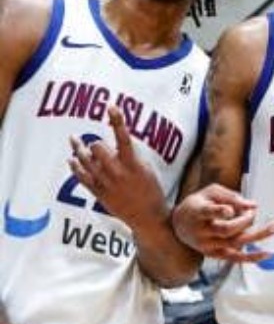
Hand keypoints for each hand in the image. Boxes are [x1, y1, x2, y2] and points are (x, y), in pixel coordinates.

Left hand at [69, 105, 167, 230]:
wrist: (148, 217)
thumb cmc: (151, 192)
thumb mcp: (147, 170)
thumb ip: (132, 156)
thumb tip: (119, 144)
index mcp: (133, 164)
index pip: (123, 137)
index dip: (117, 120)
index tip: (111, 107)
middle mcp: (118, 172)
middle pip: (97, 147)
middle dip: (96, 143)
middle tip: (95, 142)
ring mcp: (106, 183)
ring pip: (85, 160)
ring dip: (78, 149)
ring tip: (73, 140)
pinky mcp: (99, 193)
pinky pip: (81, 177)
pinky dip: (75, 167)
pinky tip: (71, 160)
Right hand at [172, 183, 273, 261]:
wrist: (178, 226)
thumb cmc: (198, 204)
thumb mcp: (210, 192)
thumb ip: (230, 196)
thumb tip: (253, 205)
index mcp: (198, 212)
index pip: (207, 212)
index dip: (218, 212)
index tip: (229, 210)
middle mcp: (202, 231)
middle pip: (226, 229)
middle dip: (245, 220)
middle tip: (253, 212)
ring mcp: (208, 245)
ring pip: (235, 243)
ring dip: (257, 235)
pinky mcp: (214, 254)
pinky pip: (235, 258)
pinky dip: (252, 257)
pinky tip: (267, 254)